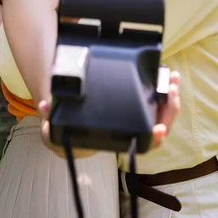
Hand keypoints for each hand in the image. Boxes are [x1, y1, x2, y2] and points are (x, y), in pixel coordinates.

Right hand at [38, 71, 179, 155]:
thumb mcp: (58, 128)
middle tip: (171, 89)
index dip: (152, 137)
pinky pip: (159, 103)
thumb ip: (51, 119)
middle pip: (160, 125)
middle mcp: (132, 133)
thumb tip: (44, 106)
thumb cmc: (71, 132)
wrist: (76, 135)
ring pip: (164, 114)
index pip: (140, 142)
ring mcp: (139, 121)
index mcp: (117, 138)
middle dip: (169, 108)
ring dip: (171, 96)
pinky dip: (166, 90)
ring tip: (173, 76)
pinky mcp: (140, 109)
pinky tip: (168, 75)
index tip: (160, 130)